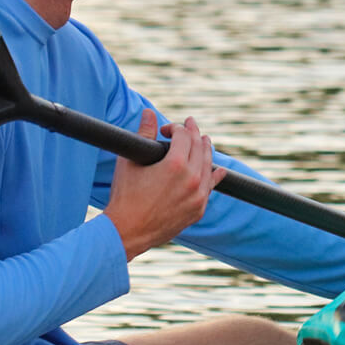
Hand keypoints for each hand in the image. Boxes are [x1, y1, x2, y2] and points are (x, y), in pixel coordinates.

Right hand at [106, 110, 228, 260]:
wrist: (127, 232)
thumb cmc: (125, 196)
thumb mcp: (131, 162)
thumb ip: (143, 134)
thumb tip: (149, 112)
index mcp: (175, 165)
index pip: (184, 135)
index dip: (176, 127)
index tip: (166, 130)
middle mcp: (192, 179)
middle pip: (200, 147)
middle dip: (194, 133)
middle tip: (190, 124)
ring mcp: (198, 196)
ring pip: (208, 166)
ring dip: (206, 150)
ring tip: (205, 141)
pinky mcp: (198, 210)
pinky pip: (211, 187)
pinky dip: (214, 176)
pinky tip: (219, 170)